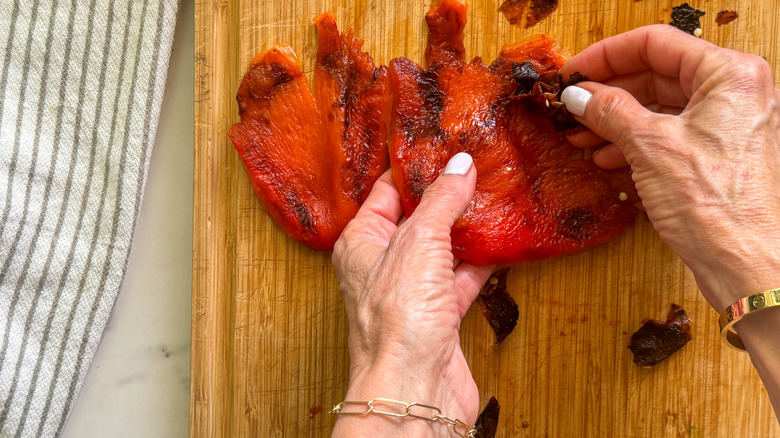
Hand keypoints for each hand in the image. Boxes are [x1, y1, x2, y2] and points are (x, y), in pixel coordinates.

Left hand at [331, 153, 493, 436]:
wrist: (414, 389)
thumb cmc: (397, 322)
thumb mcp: (419, 243)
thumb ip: (441, 201)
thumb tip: (458, 165)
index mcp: (362, 242)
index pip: (386, 192)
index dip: (413, 169)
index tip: (441, 148)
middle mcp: (383, 265)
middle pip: (417, 219)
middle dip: (445, 196)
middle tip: (475, 168)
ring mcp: (411, 291)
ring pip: (441, 249)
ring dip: (465, 228)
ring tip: (493, 197)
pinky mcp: (438, 315)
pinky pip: (460, 277)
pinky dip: (480, 261)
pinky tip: (500, 241)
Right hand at [559, 25, 779, 313]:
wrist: (745, 264)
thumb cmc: (715, 204)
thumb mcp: (650, 146)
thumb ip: (609, 111)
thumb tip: (578, 94)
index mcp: (729, 74)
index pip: (655, 43)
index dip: (606, 55)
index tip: (573, 72)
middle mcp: (735, 92)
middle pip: (657, 75)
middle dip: (609, 93)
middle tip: (571, 106)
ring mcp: (728, 124)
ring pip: (661, 107)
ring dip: (616, 121)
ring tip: (580, 137)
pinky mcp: (719, 154)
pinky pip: (670, 134)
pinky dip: (635, 142)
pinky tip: (606, 158)